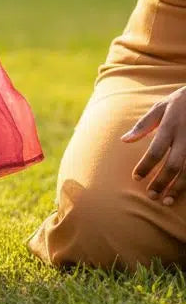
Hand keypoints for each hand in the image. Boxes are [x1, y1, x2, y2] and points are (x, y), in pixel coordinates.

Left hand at [123, 87, 185, 204]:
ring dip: (177, 188)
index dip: (146, 166)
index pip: (156, 150)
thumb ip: (143, 125)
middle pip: (173, 165)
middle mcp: (185, 137)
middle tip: (151, 196)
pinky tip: (182, 193)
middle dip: (161, 182)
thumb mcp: (160, 107)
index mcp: (170, 126)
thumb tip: (124, 140)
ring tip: (166, 201)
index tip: (136, 178)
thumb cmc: (179, 102)